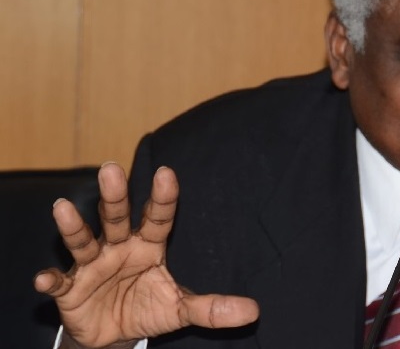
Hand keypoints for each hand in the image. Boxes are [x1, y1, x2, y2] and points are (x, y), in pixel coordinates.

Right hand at [34, 162, 258, 348]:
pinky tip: (44, 277)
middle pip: (117, 218)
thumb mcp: (181, 308)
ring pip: (84, 241)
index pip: (158, 218)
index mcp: (149, 245)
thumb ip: (212, 307)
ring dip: (74, 227)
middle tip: (111, 169)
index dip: (163, 197)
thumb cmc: (148, 309)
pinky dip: (51, 279)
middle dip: (115, 196)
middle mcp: (119, 247)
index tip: (167, 173)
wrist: (113, 336)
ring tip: (64, 208)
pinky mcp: (71, 288)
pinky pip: (60, 282)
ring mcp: (93, 265)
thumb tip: (253, 310)